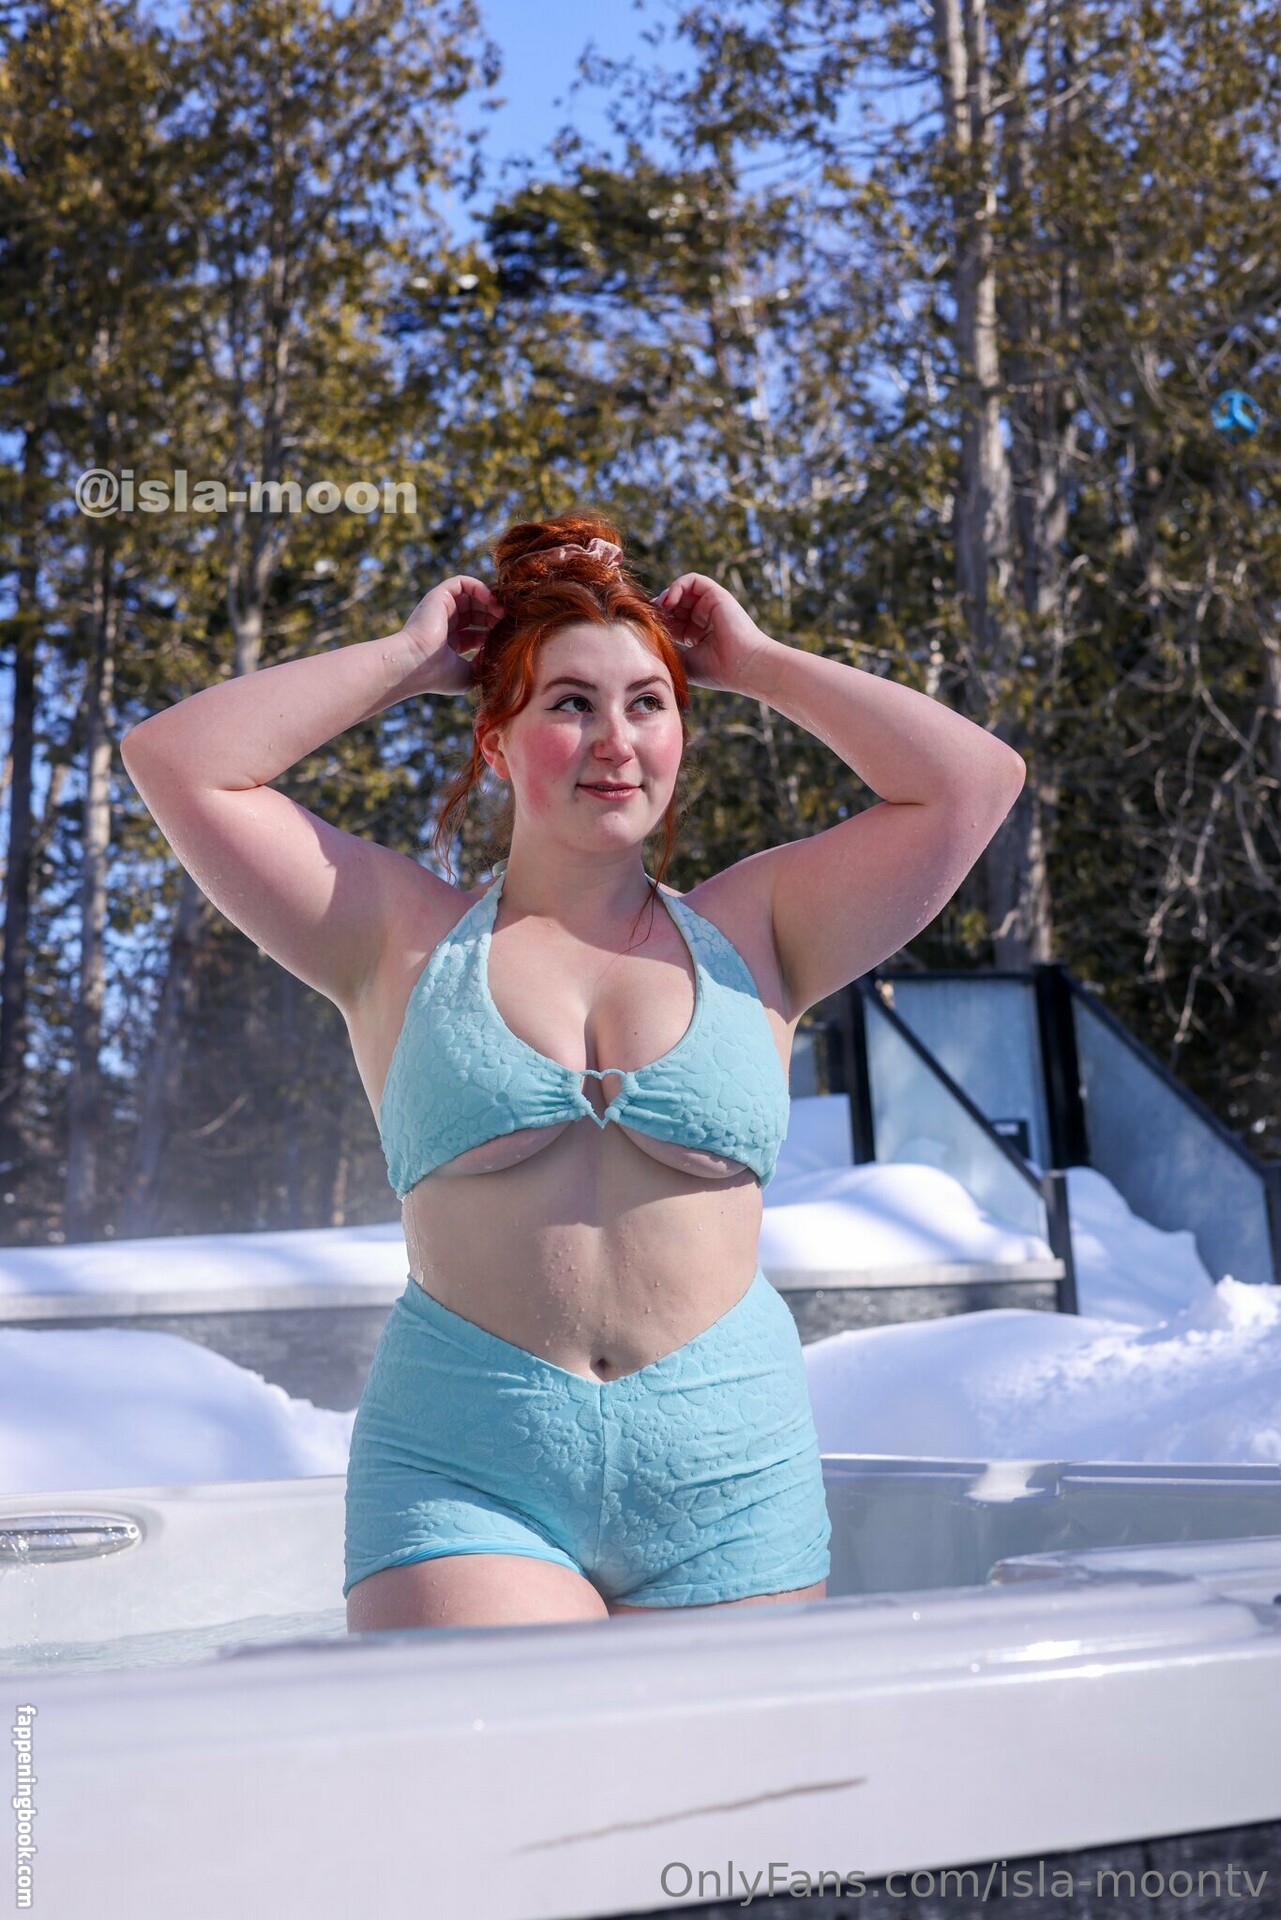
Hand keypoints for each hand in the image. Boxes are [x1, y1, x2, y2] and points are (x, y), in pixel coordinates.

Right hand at [399, 576, 504, 693]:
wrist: (416, 665)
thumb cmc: (439, 675)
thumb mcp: (469, 674)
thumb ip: (485, 663)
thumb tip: (499, 652)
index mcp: (449, 643)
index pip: (477, 632)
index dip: (494, 632)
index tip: (509, 637)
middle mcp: (444, 624)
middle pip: (477, 613)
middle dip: (495, 616)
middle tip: (510, 623)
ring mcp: (440, 609)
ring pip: (472, 596)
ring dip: (491, 602)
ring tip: (503, 613)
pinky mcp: (439, 595)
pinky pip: (463, 583)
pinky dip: (480, 588)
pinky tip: (492, 602)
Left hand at [652, 574, 776, 694]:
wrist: (742, 667)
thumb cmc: (716, 671)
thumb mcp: (683, 663)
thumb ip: (666, 651)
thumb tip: (644, 644)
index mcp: (697, 635)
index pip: (670, 621)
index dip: (657, 622)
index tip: (646, 629)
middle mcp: (704, 618)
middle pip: (674, 604)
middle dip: (659, 609)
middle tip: (649, 618)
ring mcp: (711, 605)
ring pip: (681, 590)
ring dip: (666, 596)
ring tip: (659, 610)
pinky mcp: (716, 594)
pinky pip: (692, 580)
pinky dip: (677, 586)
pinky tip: (669, 602)